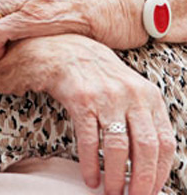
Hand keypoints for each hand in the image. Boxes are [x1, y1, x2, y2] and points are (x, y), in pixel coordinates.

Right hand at [0, 34, 174, 194]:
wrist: (62, 48)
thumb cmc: (97, 74)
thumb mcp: (129, 89)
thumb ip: (142, 118)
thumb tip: (150, 164)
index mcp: (149, 95)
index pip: (165, 143)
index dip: (160, 172)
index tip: (152, 191)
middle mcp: (130, 94)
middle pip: (145, 148)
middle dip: (141, 181)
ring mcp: (105, 95)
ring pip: (118, 147)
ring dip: (116, 177)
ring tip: (110, 192)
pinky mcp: (80, 98)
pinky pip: (89, 139)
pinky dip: (91, 164)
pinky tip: (90, 177)